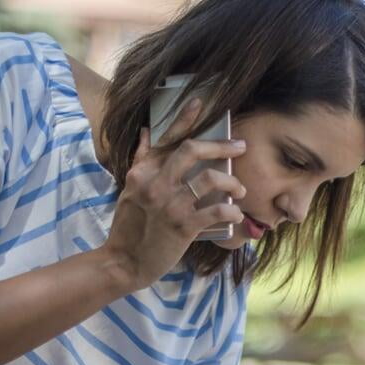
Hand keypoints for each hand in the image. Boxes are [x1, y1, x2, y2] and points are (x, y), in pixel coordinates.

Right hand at [101, 98, 247, 290]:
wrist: (124, 261)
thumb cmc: (129, 226)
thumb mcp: (130, 189)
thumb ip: (141, 160)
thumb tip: (146, 131)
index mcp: (143, 172)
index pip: (167, 138)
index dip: (185, 118)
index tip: (202, 102)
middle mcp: (155, 183)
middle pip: (192, 150)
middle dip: (221, 145)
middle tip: (240, 146)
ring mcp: (169, 204)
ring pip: (209, 179)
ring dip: (232, 181)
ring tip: (240, 189)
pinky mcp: (182, 226)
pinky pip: (216, 210)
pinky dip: (231, 211)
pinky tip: (236, 214)